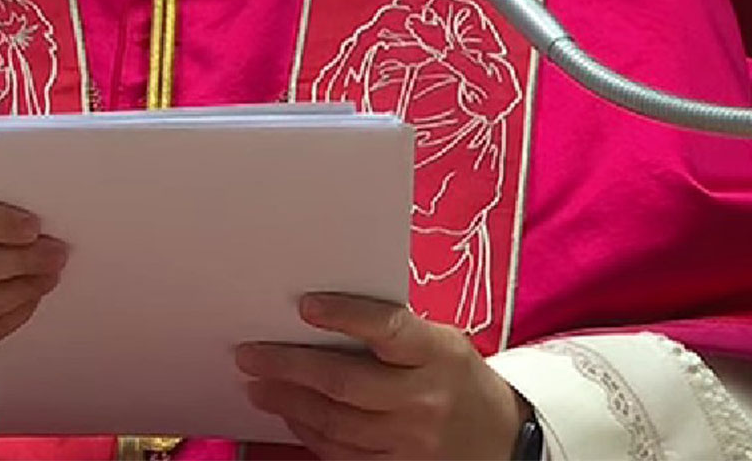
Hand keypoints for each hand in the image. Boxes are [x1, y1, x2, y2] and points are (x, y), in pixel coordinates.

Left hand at [236, 293, 526, 458]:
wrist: (501, 437)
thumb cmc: (455, 375)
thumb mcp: (441, 342)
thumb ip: (394, 331)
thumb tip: (319, 314)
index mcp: (438, 354)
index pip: (388, 329)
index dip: (345, 316)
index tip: (306, 305)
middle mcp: (425, 400)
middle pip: (348, 383)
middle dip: (291, 367)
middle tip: (250, 354)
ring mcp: (410, 441)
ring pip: (337, 424)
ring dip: (289, 402)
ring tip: (258, 383)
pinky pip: (341, 454)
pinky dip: (308, 433)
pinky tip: (288, 414)